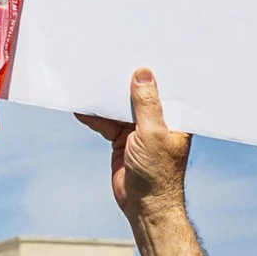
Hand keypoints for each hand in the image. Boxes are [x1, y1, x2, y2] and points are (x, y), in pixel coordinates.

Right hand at [76, 67, 190, 222]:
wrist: (144, 205)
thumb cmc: (158, 173)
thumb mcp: (152, 133)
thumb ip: (147, 104)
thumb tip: (143, 73)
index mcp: (175, 116)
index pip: (165, 87)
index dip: (154, 70)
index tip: (140, 50)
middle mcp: (159, 120)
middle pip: (139, 94)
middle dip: (124, 80)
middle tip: (108, 58)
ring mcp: (139, 130)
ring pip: (120, 107)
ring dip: (105, 98)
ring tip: (88, 78)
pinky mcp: (123, 140)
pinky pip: (106, 122)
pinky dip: (94, 116)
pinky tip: (81, 107)